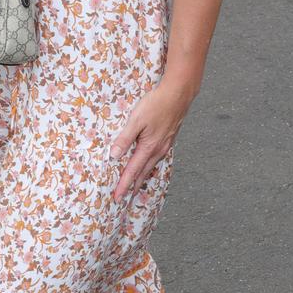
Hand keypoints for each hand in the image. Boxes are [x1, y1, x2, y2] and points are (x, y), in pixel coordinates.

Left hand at [110, 81, 194, 200]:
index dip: (123, 185)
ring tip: (134, 186)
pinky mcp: (168, 139)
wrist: (178, 95)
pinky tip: (147, 165)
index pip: (132, 171)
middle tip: (123, 197)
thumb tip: (114, 156)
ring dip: (141, 177)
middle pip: (142, 173)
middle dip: (132, 186)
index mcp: (149, 147)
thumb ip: (125, 138)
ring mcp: (165, 145)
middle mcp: (158, 150)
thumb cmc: (156, 104)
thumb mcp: (136, 120)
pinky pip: (156, 158)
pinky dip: (148, 166)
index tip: (116, 197)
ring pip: (150, 166)